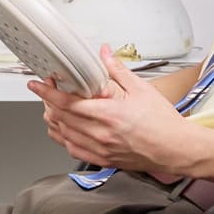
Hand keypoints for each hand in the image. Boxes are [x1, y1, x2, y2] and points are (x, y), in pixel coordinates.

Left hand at [28, 45, 193, 174]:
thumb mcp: (142, 89)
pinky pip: (73, 149)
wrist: (176, 149)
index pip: (68, 102)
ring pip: (63, 135)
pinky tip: (65, 129)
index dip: (47, 93)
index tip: (37, 85)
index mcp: (109, 114)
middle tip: (47, 91)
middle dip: (48, 102)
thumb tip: (104, 53)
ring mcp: (100, 149)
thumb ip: (118, 70)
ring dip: (54, 120)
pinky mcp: (103, 160)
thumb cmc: (163, 123)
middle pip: (60, 118)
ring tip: (54, 107)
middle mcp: (101, 133)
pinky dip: (64, 138)